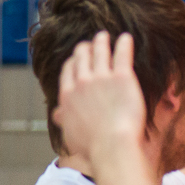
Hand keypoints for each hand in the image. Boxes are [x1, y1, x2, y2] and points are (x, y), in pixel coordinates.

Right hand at [53, 30, 146, 163]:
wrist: (111, 147)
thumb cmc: (93, 148)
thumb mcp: (70, 135)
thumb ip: (64, 120)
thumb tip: (58, 115)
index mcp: (68, 95)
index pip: (69, 71)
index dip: (73, 62)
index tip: (77, 58)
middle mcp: (82, 82)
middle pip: (82, 57)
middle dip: (85, 48)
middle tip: (91, 44)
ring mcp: (102, 78)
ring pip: (100, 52)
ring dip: (101, 42)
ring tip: (105, 36)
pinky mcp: (122, 77)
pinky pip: (122, 54)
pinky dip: (123, 44)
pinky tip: (126, 38)